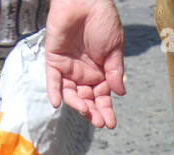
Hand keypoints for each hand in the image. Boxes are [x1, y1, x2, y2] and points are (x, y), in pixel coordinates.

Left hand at [45, 0, 126, 128]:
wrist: (85, 0)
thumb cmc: (103, 20)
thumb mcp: (114, 48)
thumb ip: (114, 71)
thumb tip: (120, 93)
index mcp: (101, 72)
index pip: (102, 97)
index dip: (106, 110)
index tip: (110, 123)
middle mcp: (84, 73)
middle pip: (87, 99)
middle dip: (93, 111)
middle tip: (98, 121)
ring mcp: (68, 68)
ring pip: (71, 93)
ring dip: (77, 104)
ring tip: (84, 109)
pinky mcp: (54, 59)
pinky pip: (52, 80)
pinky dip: (54, 91)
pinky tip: (58, 103)